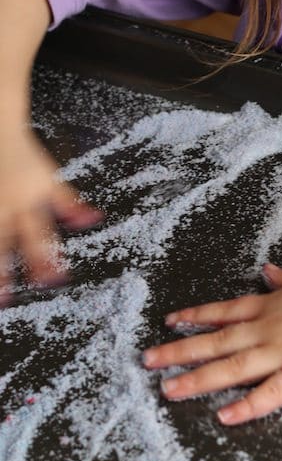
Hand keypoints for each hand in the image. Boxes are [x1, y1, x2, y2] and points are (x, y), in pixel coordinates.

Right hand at [0, 129, 102, 300]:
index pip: (40, 237)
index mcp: (28, 202)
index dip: (47, 260)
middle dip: (4, 274)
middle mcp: (4, 208)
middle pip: (4, 245)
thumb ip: (70, 204)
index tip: (54, 281)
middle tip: (5, 301)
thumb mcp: (50, 180)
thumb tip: (94, 220)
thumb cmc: (24, 160)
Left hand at [143, 257, 281, 423]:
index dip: (196, 317)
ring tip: (169, 389)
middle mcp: (270, 327)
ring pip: (233, 367)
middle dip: (180, 351)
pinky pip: (270, 393)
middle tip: (147, 359)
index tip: (170, 320)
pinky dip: (247, 406)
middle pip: (217, 341)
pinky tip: (225, 416)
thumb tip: (267, 270)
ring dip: (199, 379)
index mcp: (272, 305)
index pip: (224, 311)